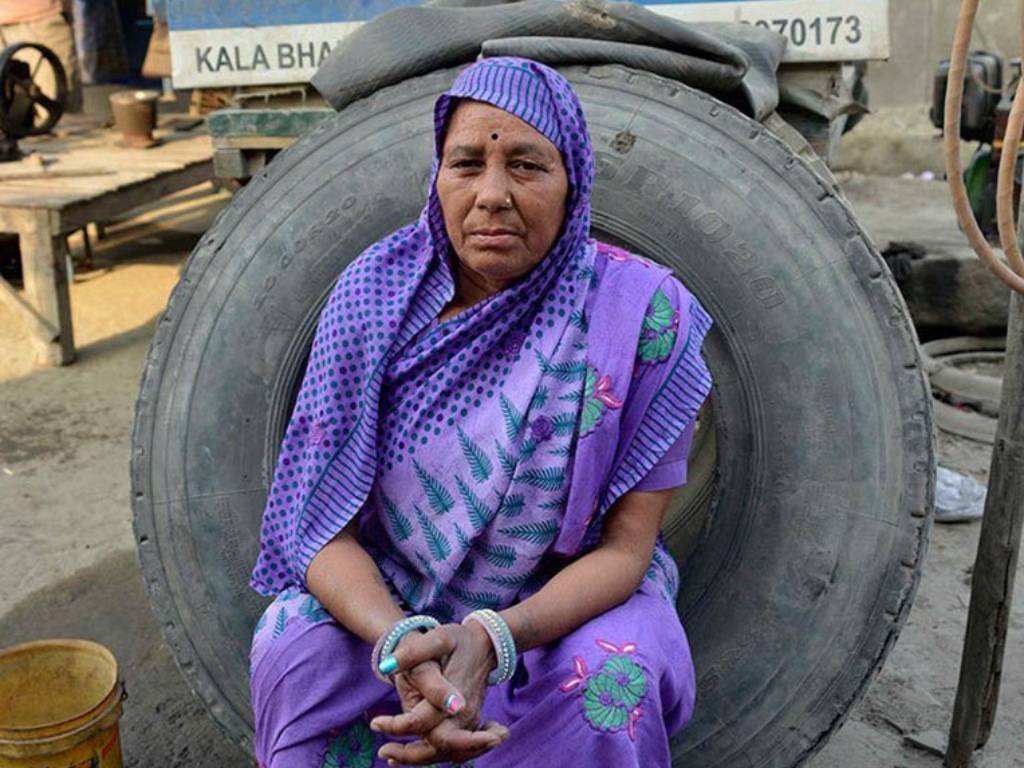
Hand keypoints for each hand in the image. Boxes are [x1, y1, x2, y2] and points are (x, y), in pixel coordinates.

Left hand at [372, 624, 508, 764]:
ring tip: (391, 756)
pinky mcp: (470, 724)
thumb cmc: (459, 640)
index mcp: (454, 696)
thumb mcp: (438, 638)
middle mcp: (464, 715)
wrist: (485, 644)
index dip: (396, 726)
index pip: (421, 722)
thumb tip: (387, 665)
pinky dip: (436, 756)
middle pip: (435, 746)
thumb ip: (414, 652)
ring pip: (445, 752)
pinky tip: (414, 756)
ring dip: (419, 759)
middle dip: (408, 754)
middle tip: (383, 752)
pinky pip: (455, 750)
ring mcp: (469, 722)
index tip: (375, 723)